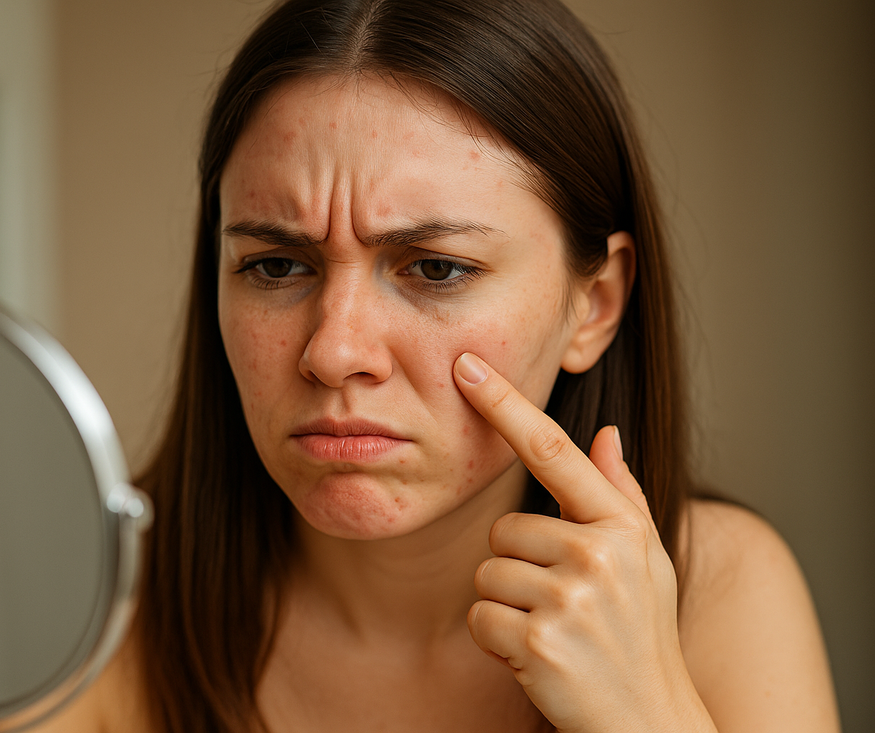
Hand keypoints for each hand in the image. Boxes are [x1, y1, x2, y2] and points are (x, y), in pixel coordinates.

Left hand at [453, 353, 713, 732]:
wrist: (649, 721)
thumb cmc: (639, 634)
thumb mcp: (644, 561)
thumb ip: (620, 495)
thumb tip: (606, 432)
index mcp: (621, 526)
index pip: (553, 451)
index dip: (505, 405)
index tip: (466, 367)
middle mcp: (600, 554)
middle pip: (503, 529)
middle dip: (519, 567)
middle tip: (560, 604)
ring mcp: (570, 598)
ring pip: (487, 573)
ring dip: (507, 606)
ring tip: (553, 631)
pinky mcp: (539, 641)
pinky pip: (479, 617)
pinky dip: (497, 640)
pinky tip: (537, 657)